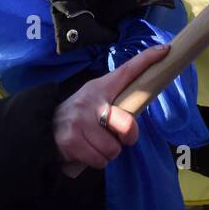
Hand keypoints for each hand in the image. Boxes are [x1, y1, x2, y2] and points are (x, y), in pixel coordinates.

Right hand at [54, 44, 168, 171]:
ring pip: (114, 149)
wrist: (43, 126)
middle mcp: (90, 102)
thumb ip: (117, 97)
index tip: (165, 49)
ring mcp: (79, 123)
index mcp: (100, 88)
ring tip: (95, 142)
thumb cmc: (78, 113)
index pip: (127, 71)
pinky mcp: (72, 142)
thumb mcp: (95, 97)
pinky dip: (97, 160)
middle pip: (128, 126)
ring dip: (108, 152)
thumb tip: (143, 97)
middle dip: (127, 137)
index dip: (147, 59)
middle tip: (116, 137)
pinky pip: (100, 161)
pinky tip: (86, 150)